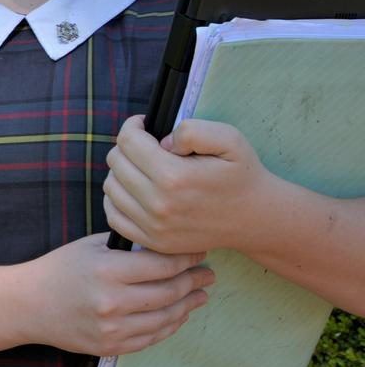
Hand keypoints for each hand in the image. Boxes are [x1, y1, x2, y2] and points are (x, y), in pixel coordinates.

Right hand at [26, 233, 213, 355]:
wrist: (28, 304)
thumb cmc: (59, 269)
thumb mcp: (89, 246)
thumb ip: (127, 247)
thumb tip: (167, 245)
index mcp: (107, 269)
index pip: (162, 265)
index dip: (187, 258)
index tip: (199, 251)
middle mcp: (112, 301)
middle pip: (169, 291)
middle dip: (194, 281)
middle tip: (207, 274)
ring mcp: (113, 328)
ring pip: (166, 317)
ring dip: (188, 305)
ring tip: (200, 295)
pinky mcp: (112, 346)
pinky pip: (152, 337)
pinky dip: (170, 325)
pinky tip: (178, 314)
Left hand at [104, 116, 271, 254]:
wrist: (255, 218)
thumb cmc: (241, 175)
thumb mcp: (229, 139)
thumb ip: (191, 130)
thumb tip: (160, 142)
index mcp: (173, 176)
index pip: (127, 141)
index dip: (133, 126)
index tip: (144, 125)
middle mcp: (158, 204)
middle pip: (116, 161)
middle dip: (127, 146)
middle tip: (146, 146)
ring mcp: (153, 226)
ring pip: (111, 186)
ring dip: (122, 171)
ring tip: (144, 167)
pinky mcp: (152, 241)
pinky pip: (113, 215)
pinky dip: (118, 199)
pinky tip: (135, 189)